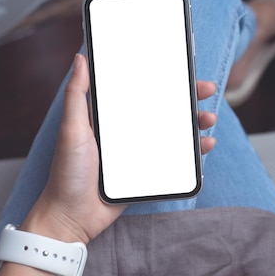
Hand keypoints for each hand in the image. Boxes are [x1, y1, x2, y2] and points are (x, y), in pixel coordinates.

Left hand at [22, 53, 217, 244]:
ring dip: (194, 123)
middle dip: (188, 98)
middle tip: (207, 89)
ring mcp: (140, 152)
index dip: (163, 78)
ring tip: (208, 119)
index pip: (142, 90)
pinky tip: (205, 144)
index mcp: (110, 116)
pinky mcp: (148, 172)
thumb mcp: (71, 130)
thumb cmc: (66, 173)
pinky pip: (175, 158)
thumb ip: (77, 95)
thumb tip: (80, 58)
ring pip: (174, 132)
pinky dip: (193, 150)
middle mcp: (128, 131)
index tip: (182, 68)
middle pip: (164, 108)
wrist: (73, 217)